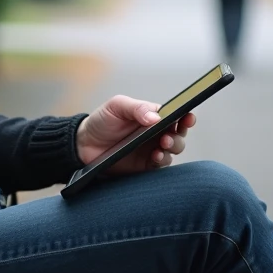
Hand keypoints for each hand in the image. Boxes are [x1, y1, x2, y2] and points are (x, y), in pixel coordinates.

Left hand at [76, 95, 196, 175]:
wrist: (84, 144)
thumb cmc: (102, 120)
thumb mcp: (117, 106)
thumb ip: (137, 108)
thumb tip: (156, 117)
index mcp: (153, 116)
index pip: (175, 115)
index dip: (185, 116)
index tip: (188, 117)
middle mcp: (156, 133)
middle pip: (179, 134)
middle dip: (179, 135)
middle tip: (168, 137)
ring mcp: (152, 149)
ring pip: (173, 150)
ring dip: (172, 148)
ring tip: (162, 146)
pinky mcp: (146, 166)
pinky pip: (161, 165)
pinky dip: (162, 161)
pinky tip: (156, 157)